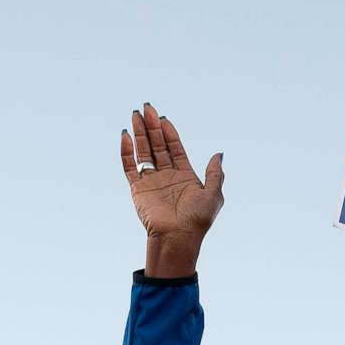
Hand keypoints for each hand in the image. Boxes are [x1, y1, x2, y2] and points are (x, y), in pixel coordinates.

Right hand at [121, 103, 223, 269]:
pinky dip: (126, 151)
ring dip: (139, 133)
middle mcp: (167, 176)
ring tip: (136, 114)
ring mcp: (152, 181)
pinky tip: (126, 135)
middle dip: (152, 126)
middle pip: (158, 145)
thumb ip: (215, 174)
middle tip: (147, 107)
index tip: (164, 118)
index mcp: (184, 176)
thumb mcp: (214, 195)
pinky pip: (129, 167)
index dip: (169, 133)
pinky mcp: (138, 189)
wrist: (178, 237)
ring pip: (144, 152)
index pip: (175, 148)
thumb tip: (218, 154)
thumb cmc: (198, 219)